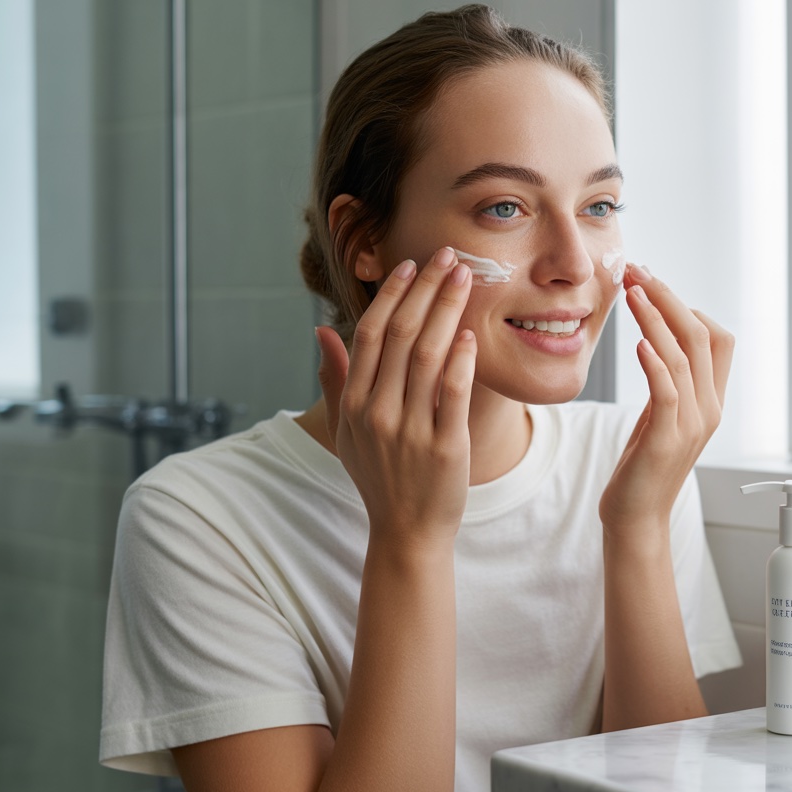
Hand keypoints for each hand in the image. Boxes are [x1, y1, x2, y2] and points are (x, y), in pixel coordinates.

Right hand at [316, 247, 477, 545]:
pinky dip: (461, 360)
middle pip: (402, 335)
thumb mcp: (346, 431)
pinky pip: (453, 394)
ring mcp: (410, 430)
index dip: (390, 295)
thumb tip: (321, 332)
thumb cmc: (379, 478)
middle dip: (425, 289)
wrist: (406, 533)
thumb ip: (335, 380)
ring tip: (465, 280)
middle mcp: (377, 413)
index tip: (409, 265)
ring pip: (428, 356)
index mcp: (354, 404)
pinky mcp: (444, 448)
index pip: (371, 334)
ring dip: (447, 310)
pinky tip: (470, 333)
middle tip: (447, 258)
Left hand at [599, 263, 733, 534]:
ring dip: (655, 319)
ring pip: (683, 358)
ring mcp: (691, 426)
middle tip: (638, 271)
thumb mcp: (661, 417)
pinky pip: (667, 392)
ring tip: (630, 292)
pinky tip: (637, 342)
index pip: (718, 338)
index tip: (651, 285)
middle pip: (702, 337)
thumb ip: (668, 383)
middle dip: (669, 298)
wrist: (636, 519)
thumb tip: (656, 341)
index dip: (687, 306)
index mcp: (711, 401)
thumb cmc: (642, 467)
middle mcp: (709, 409)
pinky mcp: (666, 441)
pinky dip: (655, 363)